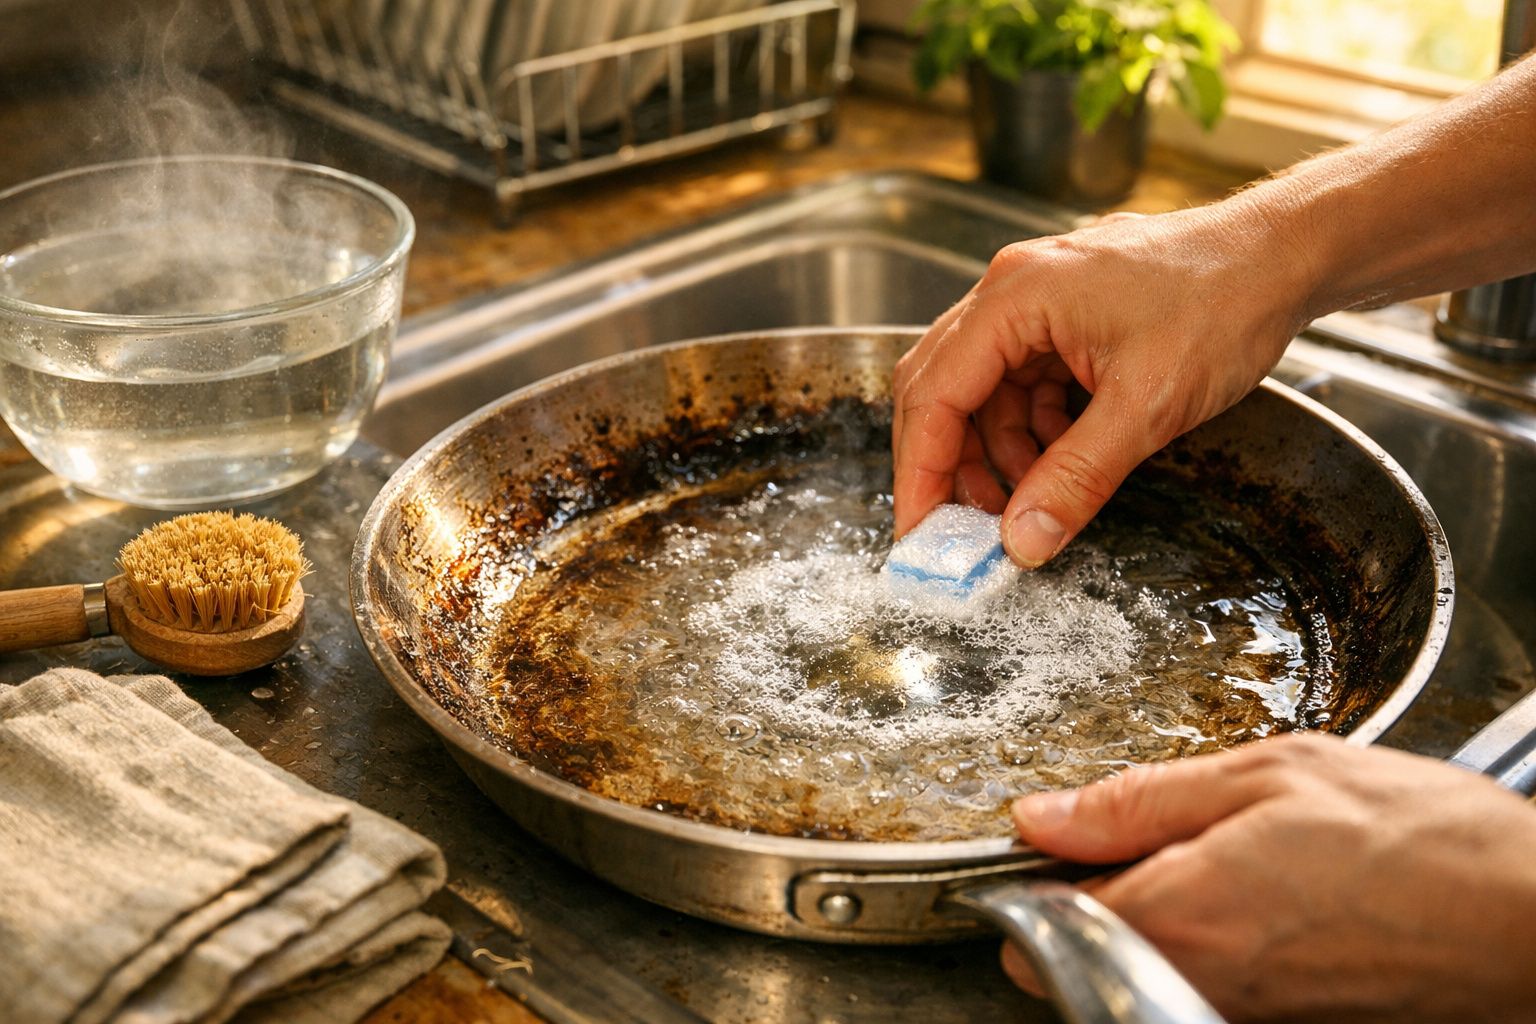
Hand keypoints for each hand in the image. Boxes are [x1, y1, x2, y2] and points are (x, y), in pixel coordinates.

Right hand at [891, 201, 1317, 566]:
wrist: (1284, 258)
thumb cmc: (1224, 303)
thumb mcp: (1146, 408)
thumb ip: (1076, 479)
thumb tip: (1021, 541)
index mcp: (1015, 297)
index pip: (933, 394)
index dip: (920, 472)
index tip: (921, 535)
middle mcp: (1011, 290)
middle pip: (943, 391)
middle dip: (950, 467)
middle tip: (960, 532)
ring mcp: (1036, 302)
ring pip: (982, 393)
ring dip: (996, 454)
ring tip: (1026, 504)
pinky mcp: (1062, 319)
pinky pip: (1021, 385)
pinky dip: (1030, 433)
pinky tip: (1060, 464)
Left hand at [1007, 734, 1535, 1021]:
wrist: (1530, 917)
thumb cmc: (1416, 838)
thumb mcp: (1266, 774)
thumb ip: (1140, 799)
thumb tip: (1045, 816)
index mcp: (1176, 912)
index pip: (1042, 921)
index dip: (1039, 872)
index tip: (1056, 834)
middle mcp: (1195, 980)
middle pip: (1088, 951)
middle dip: (1094, 893)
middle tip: (1151, 832)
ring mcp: (1240, 1012)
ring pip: (1145, 965)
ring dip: (1157, 910)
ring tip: (1226, 853)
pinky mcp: (1281, 1023)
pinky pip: (1204, 979)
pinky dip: (1208, 933)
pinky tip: (1263, 889)